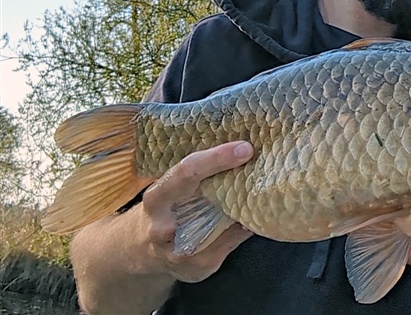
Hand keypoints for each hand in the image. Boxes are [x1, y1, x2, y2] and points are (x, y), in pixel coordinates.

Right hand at [135, 141, 253, 282]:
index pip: (187, 173)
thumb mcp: (167, 188)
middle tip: (260, 162)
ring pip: (228, 224)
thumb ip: (194, 173)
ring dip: (249, 204)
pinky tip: (256, 211)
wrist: (140, 251)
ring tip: (267, 185)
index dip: (217, 158)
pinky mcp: (201, 266)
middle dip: (241, 186)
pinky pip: (234, 240)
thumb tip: (238, 147)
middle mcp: (165, 227)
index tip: (244, 148)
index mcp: (157, 198)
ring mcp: (183, 251)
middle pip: (209, 200)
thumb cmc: (163, 209)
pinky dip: (248, 223)